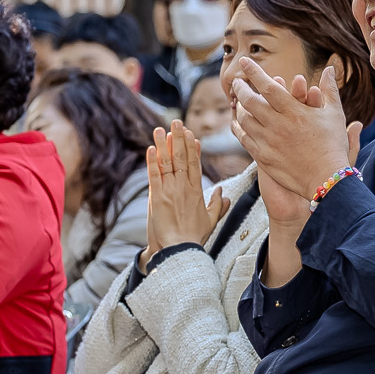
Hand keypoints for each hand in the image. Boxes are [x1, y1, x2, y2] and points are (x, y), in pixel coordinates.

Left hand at [143, 124, 229, 260]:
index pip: (195, 164)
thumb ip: (218, 205)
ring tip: (160, 129)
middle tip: (176, 122)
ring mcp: (169, 191)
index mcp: (196, 191)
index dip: (192, 147)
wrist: (178, 251)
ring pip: (166, 163)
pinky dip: (152, 161)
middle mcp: (183, 188)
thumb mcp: (211, 220)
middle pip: (182, 158)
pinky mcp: (156, 197)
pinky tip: (150, 149)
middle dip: (178, 138)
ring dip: (162, 145)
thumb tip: (224, 194)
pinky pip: (154, 175)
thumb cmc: (194, 238)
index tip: (190, 134)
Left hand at [228, 60, 357, 200]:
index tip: (244, 61)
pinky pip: (244, 139)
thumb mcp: (335, 114)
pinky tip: (237, 123)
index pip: (267, 86)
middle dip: (241, 89)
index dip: (254, 72)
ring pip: (244, 120)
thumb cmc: (333, 145)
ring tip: (239, 101)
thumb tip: (329, 68)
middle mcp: (277, 125)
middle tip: (237, 82)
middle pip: (250, 101)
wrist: (327, 179)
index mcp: (294, 111)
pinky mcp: (263, 157)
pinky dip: (238, 128)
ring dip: (239, 108)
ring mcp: (268, 142)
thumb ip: (329, 89)